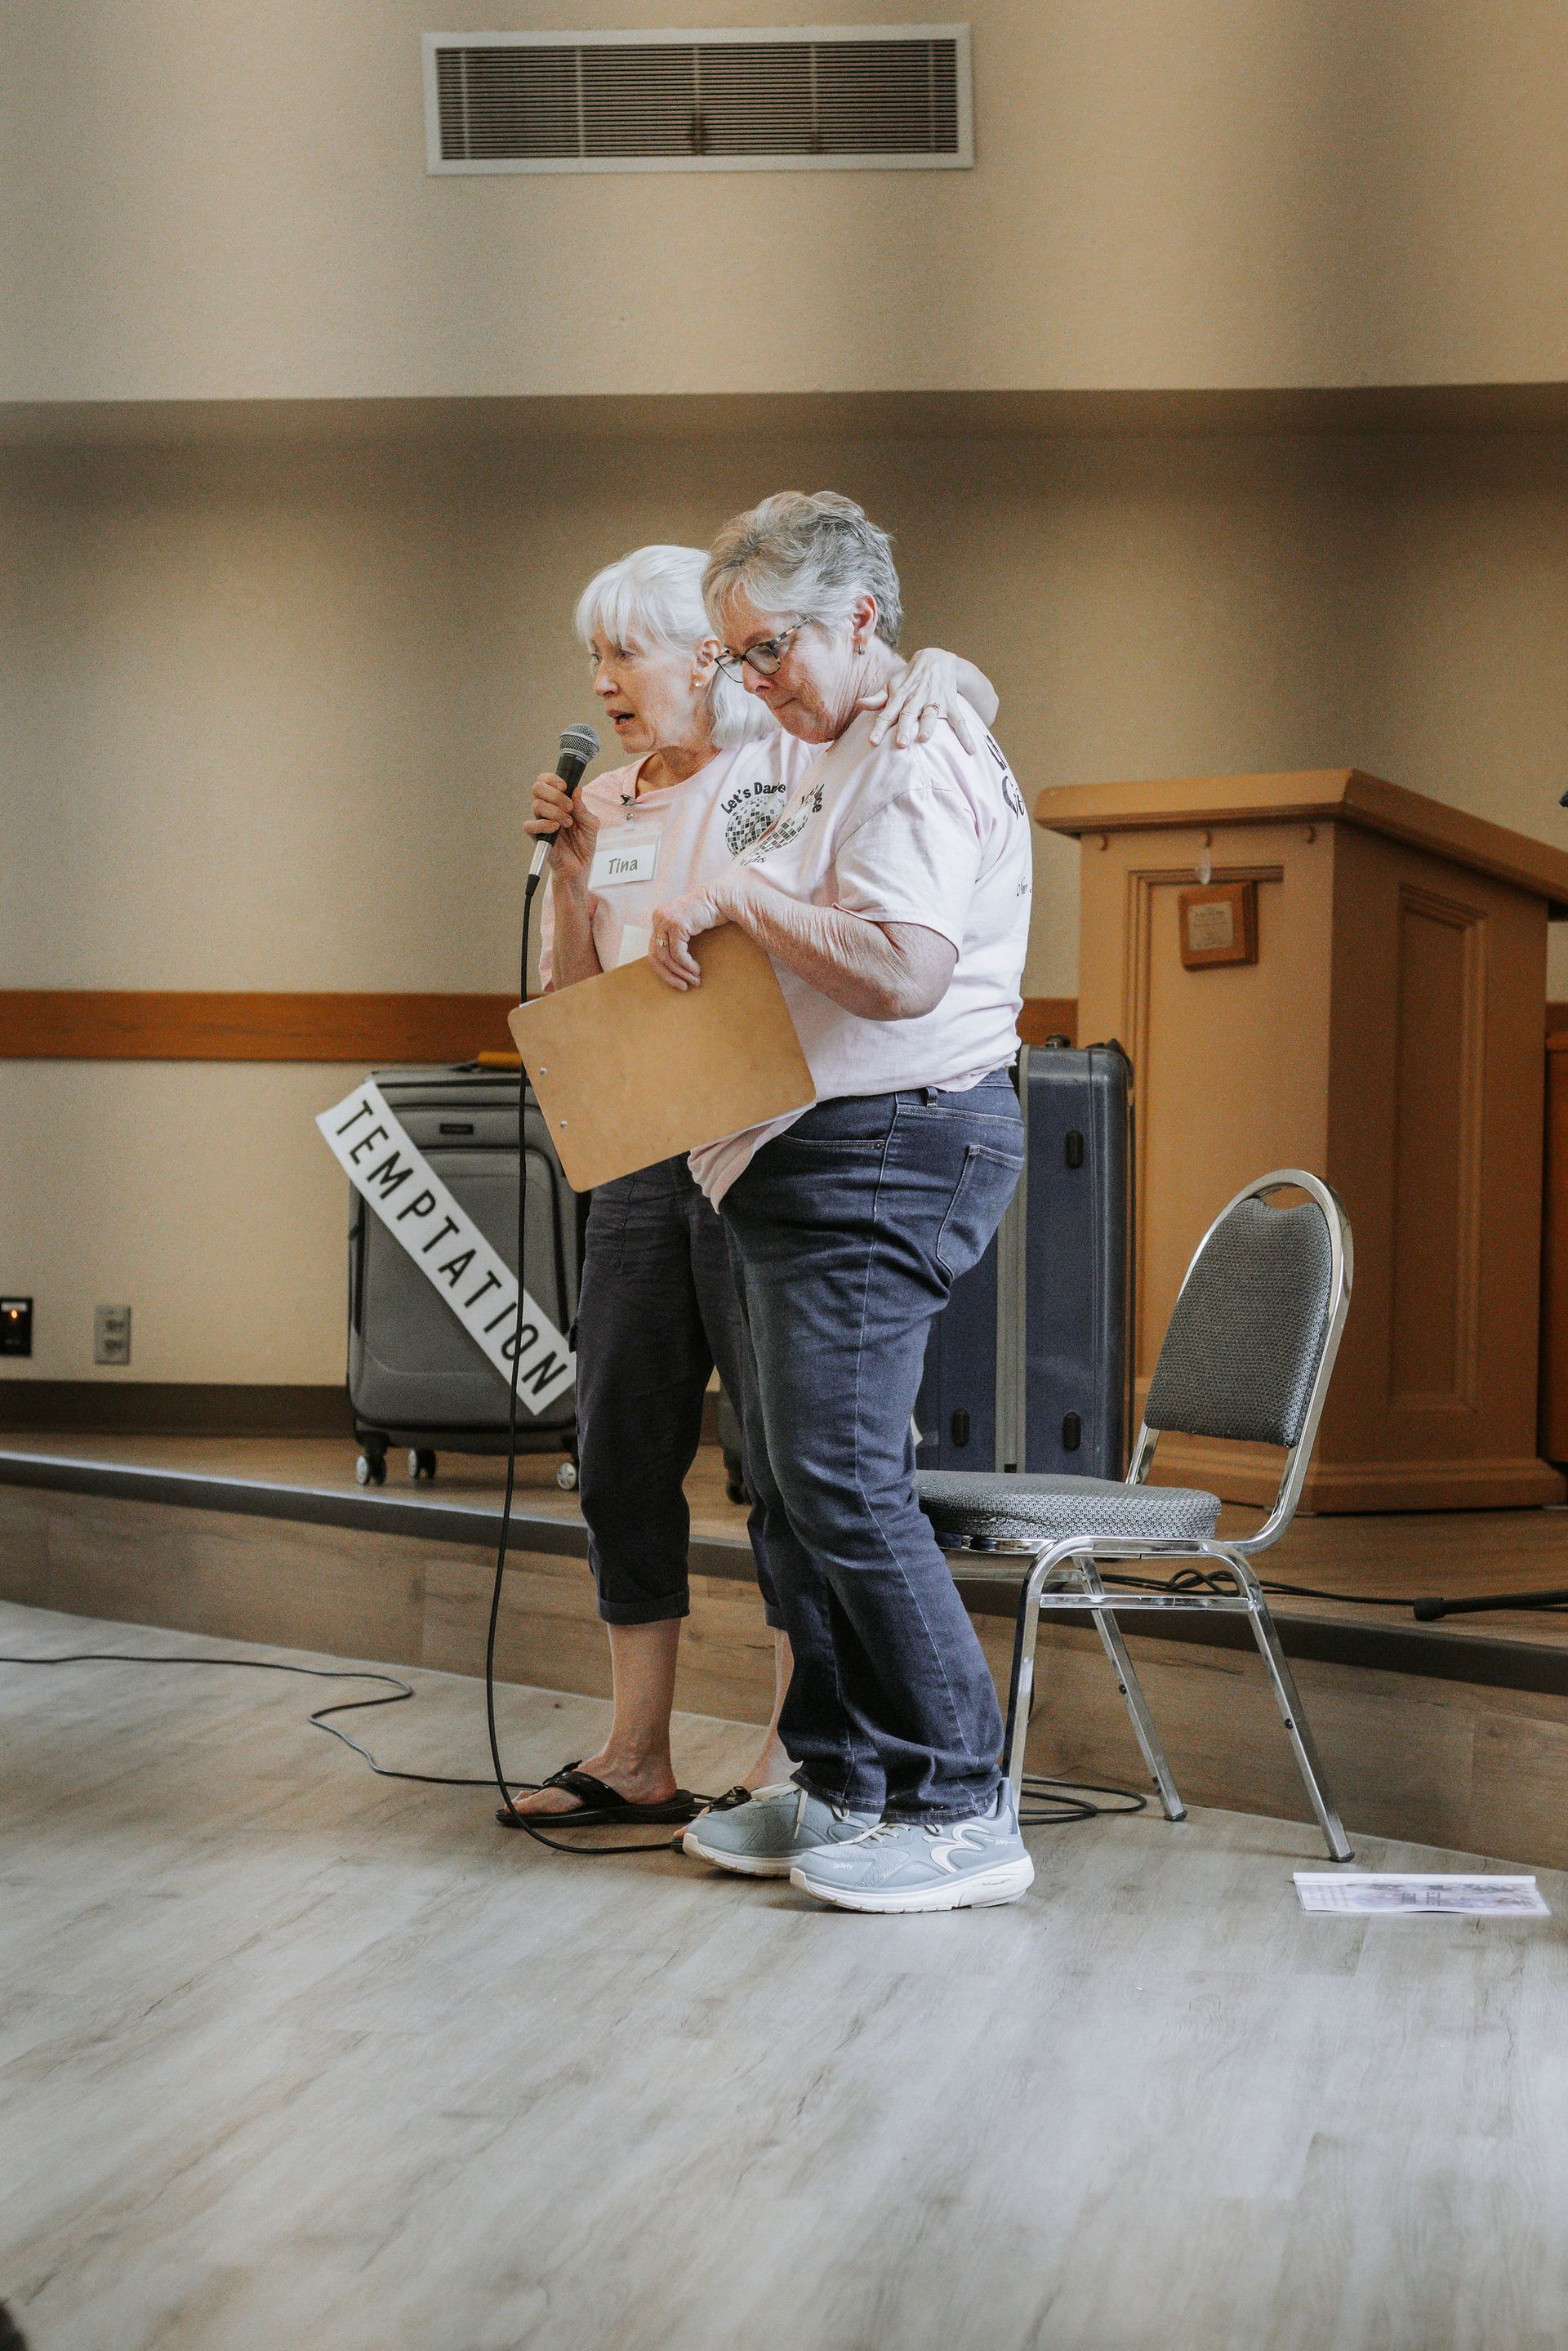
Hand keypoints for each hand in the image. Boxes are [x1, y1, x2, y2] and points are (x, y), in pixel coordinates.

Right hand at [523, 770, 597, 886]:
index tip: (565, 787)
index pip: (545, 781)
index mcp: (558, 801)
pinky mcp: (537, 837)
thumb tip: (576, 790)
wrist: (581, 866)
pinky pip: (529, 826)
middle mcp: (547, 809)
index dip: (552, 779)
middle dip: (554, 794)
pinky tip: (556, 828)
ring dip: (554, 811)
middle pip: (537, 788)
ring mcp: (541, 822)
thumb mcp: (591, 823)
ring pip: (536, 805)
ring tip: (568, 823)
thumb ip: (583, 808)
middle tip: (568, 807)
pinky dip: (543, 824)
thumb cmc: (584, 842)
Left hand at [648, 883, 727, 990]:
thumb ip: (677, 941)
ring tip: (695, 980)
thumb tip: (672, 968)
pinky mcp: (676, 924)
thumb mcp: (687, 929)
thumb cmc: (709, 914)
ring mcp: (665, 921)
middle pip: (656, 957)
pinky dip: (686, 965)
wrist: (721, 898)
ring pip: (666, 958)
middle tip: (683, 987)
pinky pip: (677, 953)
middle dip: (669, 976)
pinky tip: (696, 970)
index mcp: (659, 920)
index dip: (664, 972)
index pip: (654, 952)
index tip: (678, 982)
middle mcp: (658, 919)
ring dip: (681, 973)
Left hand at [861, 648, 982, 754]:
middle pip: (909, 714)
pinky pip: (959, 720)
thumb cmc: (911, 677)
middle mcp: (916, 698)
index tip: (872, 742)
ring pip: (931, 714)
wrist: (937, 658)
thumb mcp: (893, 684)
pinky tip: (971, 749)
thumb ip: (878, 698)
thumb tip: (859, 704)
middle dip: (904, 728)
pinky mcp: (950, 703)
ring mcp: (935, 700)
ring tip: (924, 738)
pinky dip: (965, 735)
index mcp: (901, 696)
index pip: (887, 713)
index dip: (879, 727)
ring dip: (928, 726)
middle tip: (900, 743)